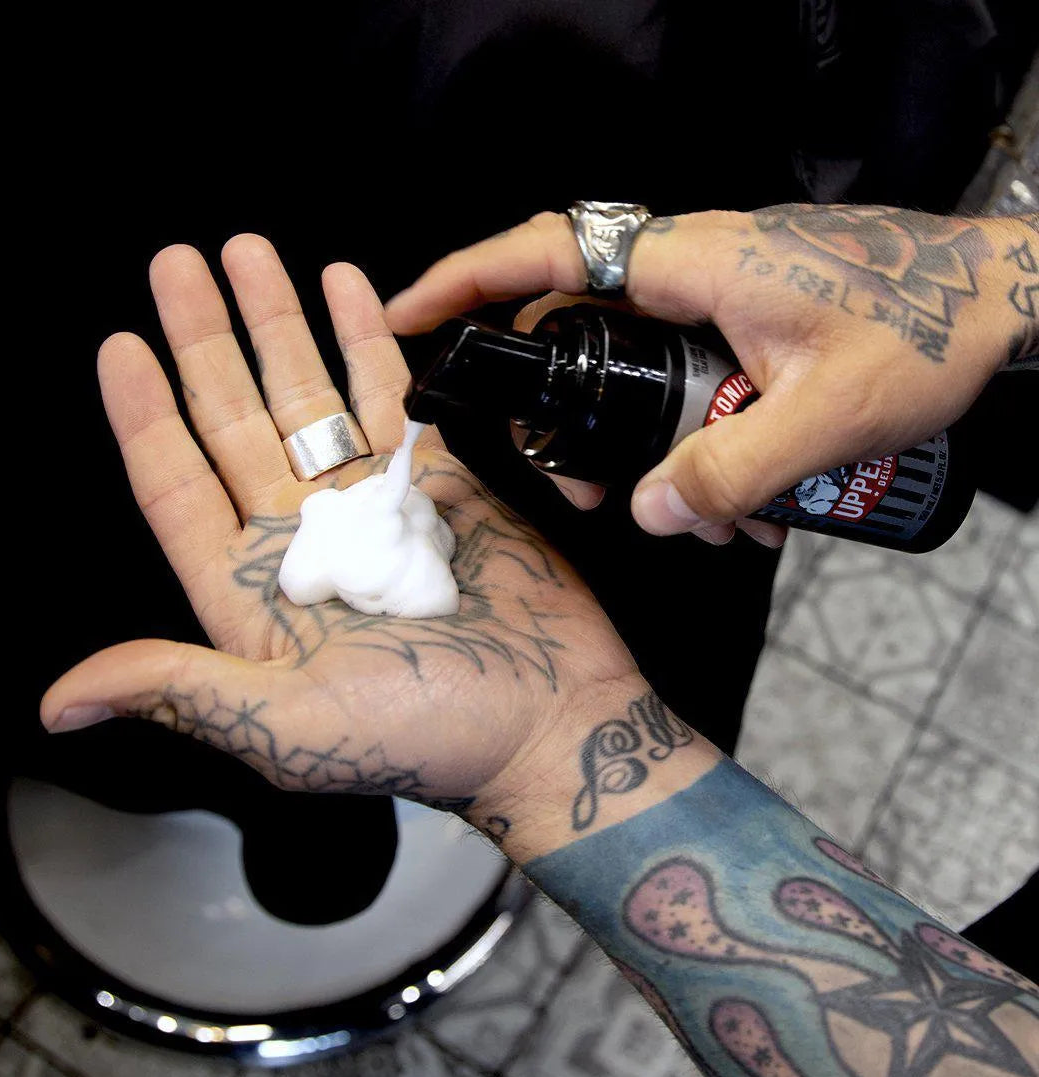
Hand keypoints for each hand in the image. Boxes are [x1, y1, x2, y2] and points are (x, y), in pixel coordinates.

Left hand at [40, 238, 640, 828]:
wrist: (550, 721)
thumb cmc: (427, 740)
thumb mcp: (289, 728)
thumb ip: (182, 689)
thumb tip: (63, 704)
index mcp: (255, 592)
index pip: (179, 488)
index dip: (146, 417)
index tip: (121, 345)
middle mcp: (305, 541)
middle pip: (237, 423)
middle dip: (207, 340)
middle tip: (180, 263)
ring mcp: (372, 508)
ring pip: (313, 399)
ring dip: (283, 325)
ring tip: (254, 255)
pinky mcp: (438, 489)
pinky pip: (395, 404)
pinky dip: (370, 346)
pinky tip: (347, 291)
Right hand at [386, 206, 1033, 542]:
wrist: (1002, 297)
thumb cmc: (930, 328)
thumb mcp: (827, 416)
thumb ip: (733, 469)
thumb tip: (653, 514)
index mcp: (691, 264)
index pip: (547, 252)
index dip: (464, 281)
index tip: (406, 316)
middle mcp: (691, 268)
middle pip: (580, 328)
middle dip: (569, 415)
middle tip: (582, 489)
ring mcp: (716, 292)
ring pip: (638, 365)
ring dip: (649, 443)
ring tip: (698, 515)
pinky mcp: (742, 317)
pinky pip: (687, 373)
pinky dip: (696, 434)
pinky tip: (746, 499)